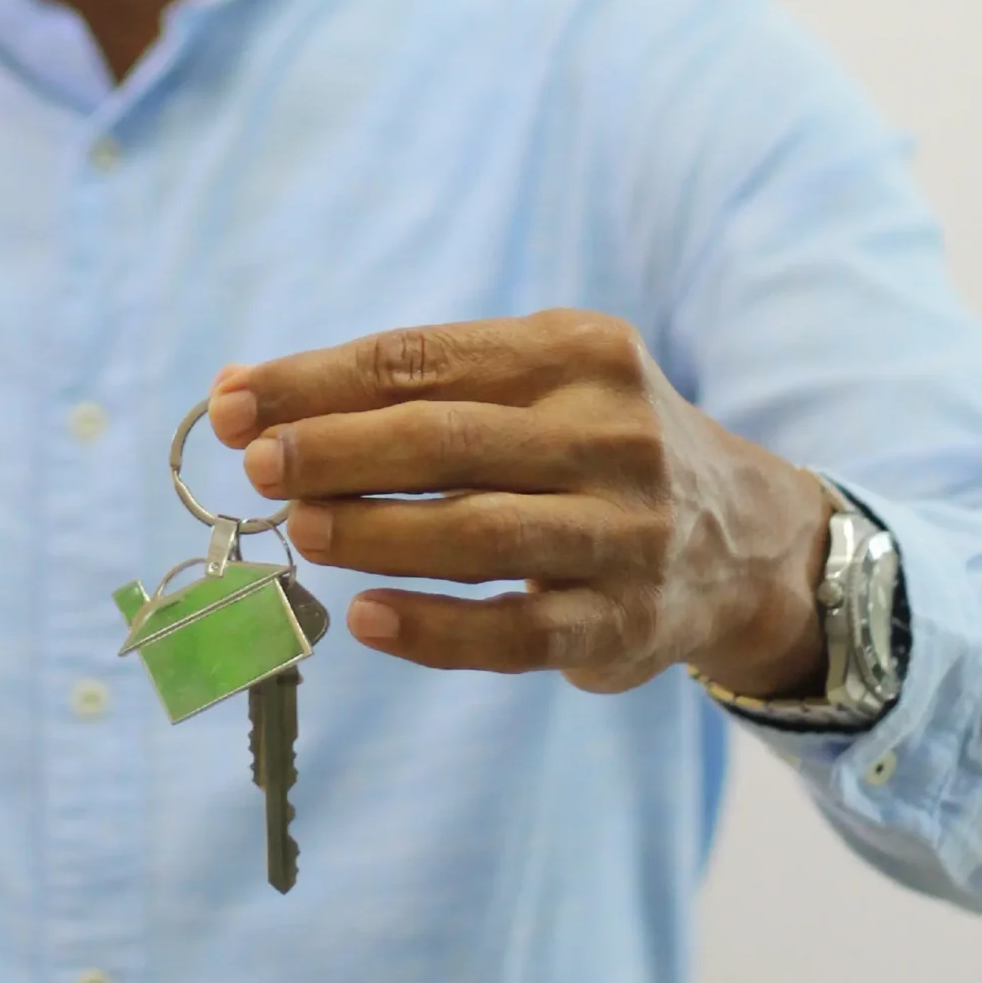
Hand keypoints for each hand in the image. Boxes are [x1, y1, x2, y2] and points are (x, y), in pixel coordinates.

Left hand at [207, 312, 830, 698]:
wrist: (750, 539)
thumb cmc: (594, 447)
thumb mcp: (536, 384)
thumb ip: (408, 389)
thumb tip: (245, 397)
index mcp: (577, 352)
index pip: (421, 359)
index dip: (315, 382)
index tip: (231, 403)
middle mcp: (609, 433)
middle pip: (445, 439)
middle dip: (335, 449)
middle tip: (258, 464)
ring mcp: (623, 531)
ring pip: (478, 532)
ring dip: (375, 532)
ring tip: (298, 529)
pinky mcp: (625, 622)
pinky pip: (518, 631)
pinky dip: (436, 629)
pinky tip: (366, 620)